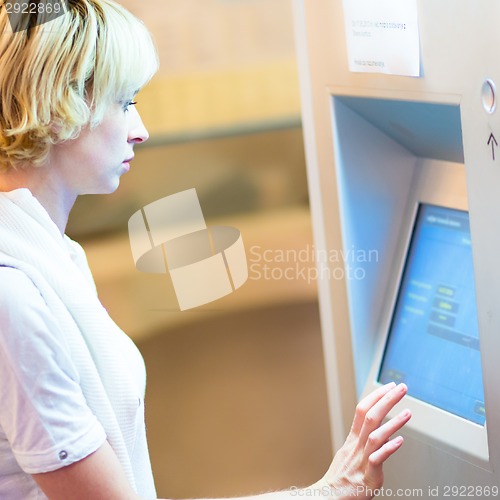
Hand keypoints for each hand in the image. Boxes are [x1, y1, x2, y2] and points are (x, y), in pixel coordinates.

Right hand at [318, 382, 410, 498]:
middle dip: (387, 400)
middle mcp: (357, 446)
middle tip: (401, 388)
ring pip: (375, 435)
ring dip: (393, 422)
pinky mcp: (368, 476)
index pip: (363, 410)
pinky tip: (400, 441)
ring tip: (408, 412)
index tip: (390, 387)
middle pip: (371, 417)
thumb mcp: (350, 453)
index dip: (376, 396)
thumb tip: (381, 432)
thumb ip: (364, 441)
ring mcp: (362, 460)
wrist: (329, 496)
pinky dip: (388, 449)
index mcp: (353, 439)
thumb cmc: (342, 478)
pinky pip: (378, 459)